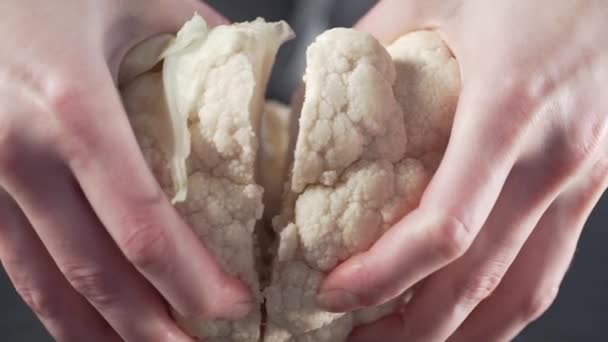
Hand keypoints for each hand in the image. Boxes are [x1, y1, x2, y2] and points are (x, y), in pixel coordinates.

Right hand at [0, 1, 250, 340]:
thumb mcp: (138, 1)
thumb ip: (207, 47)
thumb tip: (258, 94)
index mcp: (74, 109)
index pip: (143, 224)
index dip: (189, 278)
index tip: (230, 307)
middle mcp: (20, 155)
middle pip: (95, 271)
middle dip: (151, 326)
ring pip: (47, 284)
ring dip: (102, 331)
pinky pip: (17, 263)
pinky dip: (56, 304)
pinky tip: (89, 323)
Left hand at [317, 0, 607, 340]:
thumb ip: (375, 46)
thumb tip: (321, 94)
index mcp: (508, 108)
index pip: (445, 227)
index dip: (385, 274)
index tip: (335, 291)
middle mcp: (553, 159)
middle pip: (478, 280)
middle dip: (412, 328)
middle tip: (354, 340)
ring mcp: (582, 180)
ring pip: (523, 292)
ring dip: (460, 333)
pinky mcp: (592, 186)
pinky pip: (549, 267)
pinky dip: (505, 307)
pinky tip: (468, 316)